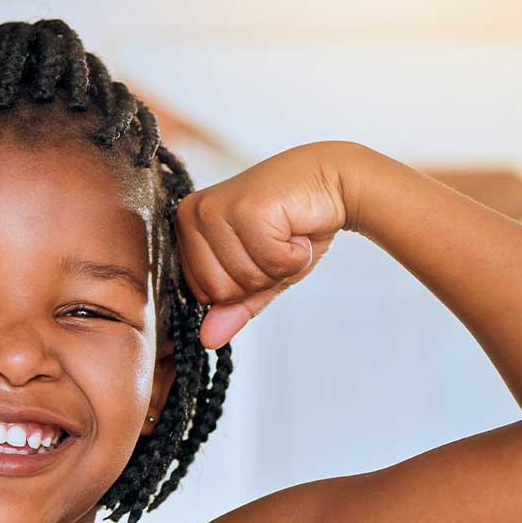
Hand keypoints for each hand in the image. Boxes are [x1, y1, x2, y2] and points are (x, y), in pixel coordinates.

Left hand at [175, 141, 351, 349]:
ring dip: (279, 266)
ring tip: (286, 234)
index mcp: (187, 228)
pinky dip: (295, 255)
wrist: (333, 181)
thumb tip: (208, 341)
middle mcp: (194, 214)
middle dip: (259, 278)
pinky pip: (270, 262)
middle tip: (275, 243)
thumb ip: (233, 306)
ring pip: (244, 279)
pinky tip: (297, 229)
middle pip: (219, 291)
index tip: (259, 254)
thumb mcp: (260, 274)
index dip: (241, 286)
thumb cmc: (293, 225)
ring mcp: (217, 208)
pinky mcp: (247, 207)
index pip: (203, 295)